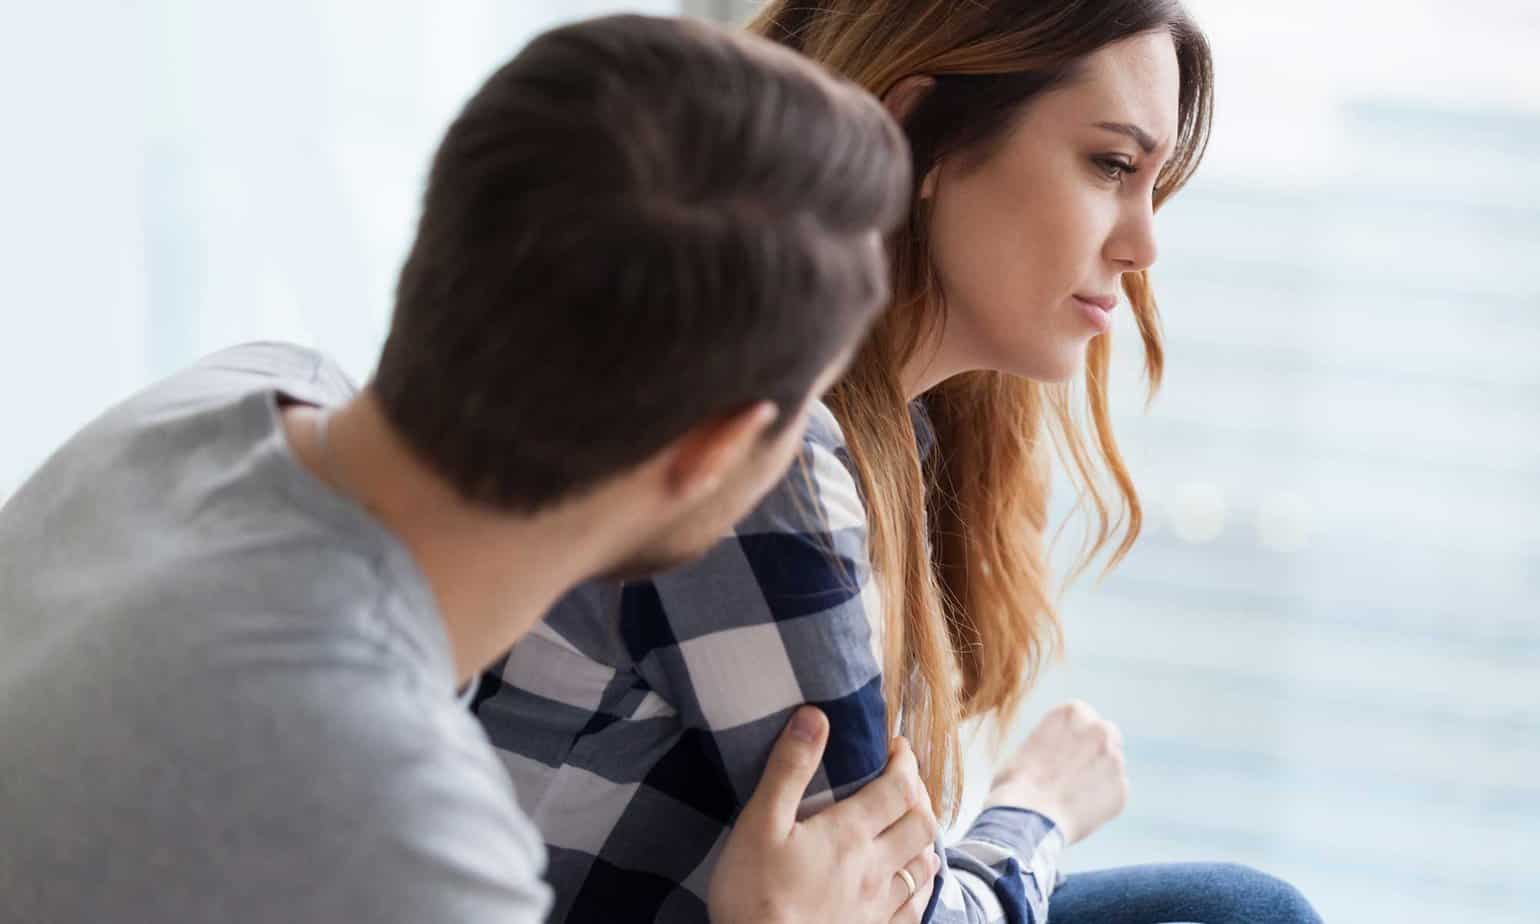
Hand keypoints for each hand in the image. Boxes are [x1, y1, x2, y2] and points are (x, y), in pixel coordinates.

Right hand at [708, 707, 941, 923]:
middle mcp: (875, 866)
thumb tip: (815, 716)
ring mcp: (878, 906)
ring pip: (924, 864)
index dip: (904, 761)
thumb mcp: (760, 823)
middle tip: (902, 784)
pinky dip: (921, 886)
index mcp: (850, 833)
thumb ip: (790, 769)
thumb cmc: (754, 894)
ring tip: (910, 826)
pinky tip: (912, 882)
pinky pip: (916, 908)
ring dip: (924, 839)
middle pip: (922, 823)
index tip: (896, 746)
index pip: (898, 786)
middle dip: (919, 796)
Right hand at [986, 700, 1127, 844]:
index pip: (1082, 715)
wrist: (1026, 818)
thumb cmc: (1015, 784)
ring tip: (1070, 798)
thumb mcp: (1028, 748)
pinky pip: (1114, 793)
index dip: (1073, 735)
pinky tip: (1078, 812)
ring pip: (1112, 766)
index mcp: (1072, 712)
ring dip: (1098, 778)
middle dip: (1095, 751)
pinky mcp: (1121, 790)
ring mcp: (1114, 760)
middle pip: (1106, 734)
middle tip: (1075, 773)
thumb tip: (1058, 755)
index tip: (1063, 751)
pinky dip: (1102, 802)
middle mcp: (1098, 730)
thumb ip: (1052, 743)